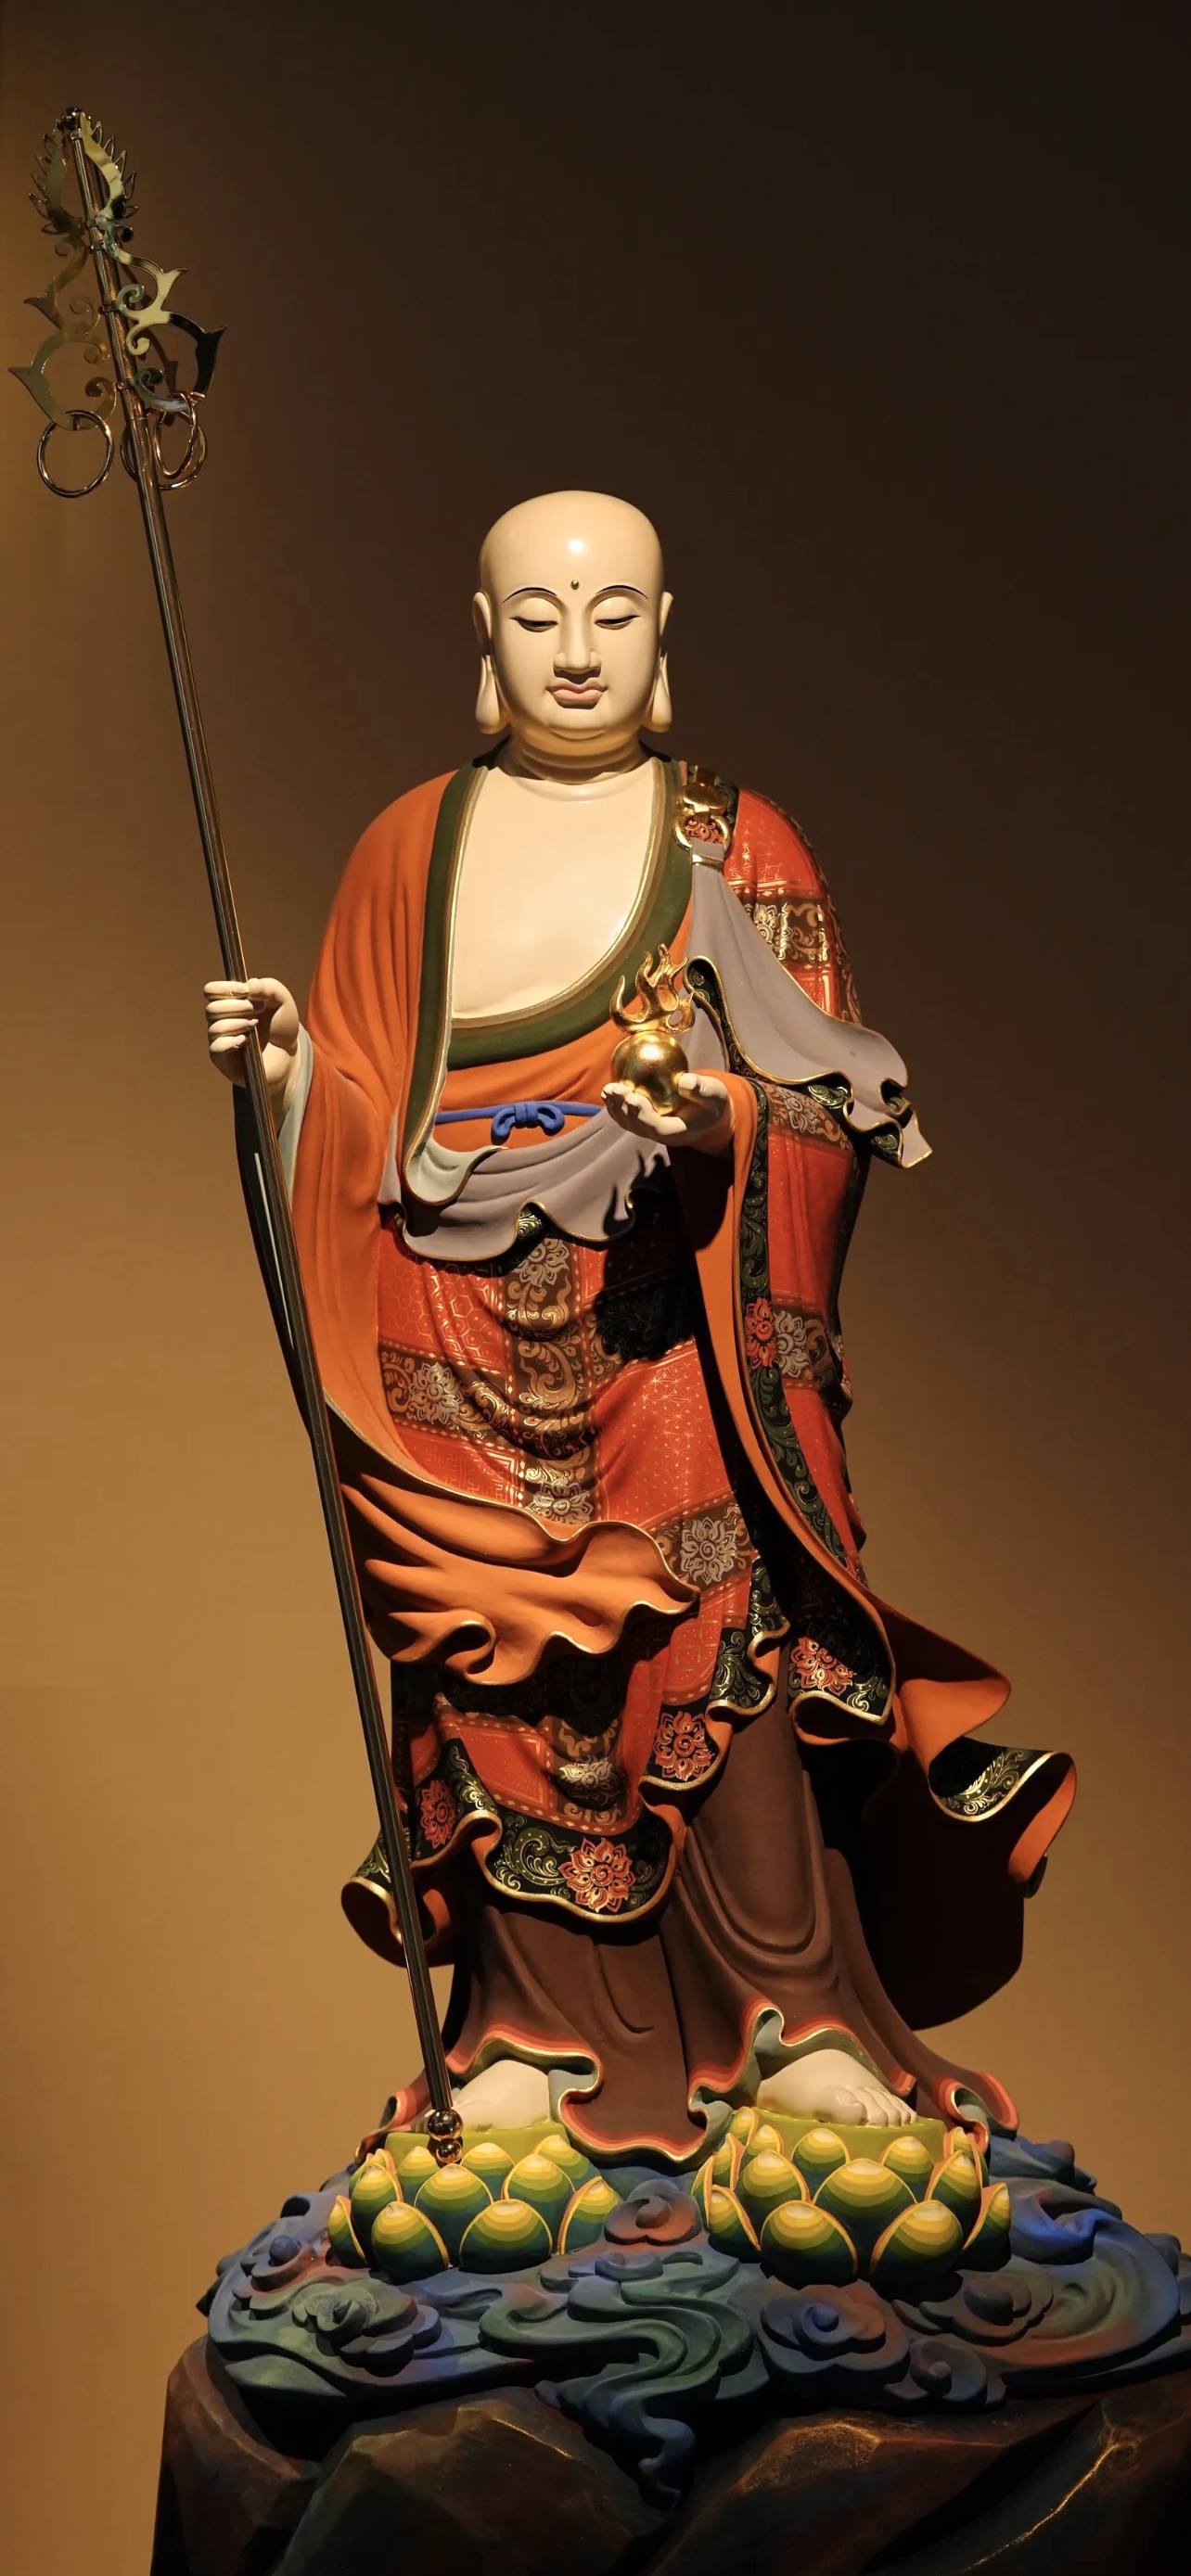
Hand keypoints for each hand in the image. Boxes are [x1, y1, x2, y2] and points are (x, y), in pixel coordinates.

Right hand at [205, 976, 300, 1116]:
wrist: (290, 1053)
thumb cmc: (281, 1024)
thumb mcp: (281, 999)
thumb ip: (267, 987)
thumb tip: (250, 984)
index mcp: (229, 1002)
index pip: (211, 991)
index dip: (225, 988)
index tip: (246, 991)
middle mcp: (220, 1020)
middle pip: (212, 1009)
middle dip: (238, 1007)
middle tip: (260, 1009)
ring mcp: (220, 1040)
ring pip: (215, 1028)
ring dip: (238, 1024)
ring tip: (255, 1025)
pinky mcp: (223, 1059)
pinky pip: (216, 1048)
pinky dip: (230, 1043)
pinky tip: (245, 1041)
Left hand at [602, 1070, 733, 1155]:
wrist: (710, 1116)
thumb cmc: (713, 1103)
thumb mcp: (715, 1094)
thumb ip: (702, 1090)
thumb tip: (684, 1081)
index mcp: (679, 1132)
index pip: (657, 1129)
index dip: (642, 1116)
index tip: (633, 1098)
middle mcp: (662, 1135)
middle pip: (637, 1127)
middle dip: (623, 1109)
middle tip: (615, 1089)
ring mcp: (652, 1131)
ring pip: (629, 1124)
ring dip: (615, 1108)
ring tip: (608, 1090)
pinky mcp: (646, 1123)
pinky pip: (628, 1117)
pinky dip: (617, 1105)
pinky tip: (609, 1092)